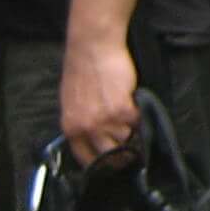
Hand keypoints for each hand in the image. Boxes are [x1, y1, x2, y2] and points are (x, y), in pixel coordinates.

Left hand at [59, 33, 138, 166]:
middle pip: (109, 155)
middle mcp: (86, 128)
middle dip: (121, 150)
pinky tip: (131, 100)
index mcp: (71, 128)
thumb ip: (81, 124)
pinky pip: (137, 121)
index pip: (86, 160)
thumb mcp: (72, 103)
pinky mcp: (122, 109)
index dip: (102, 164)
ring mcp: (104, 120)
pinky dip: (138, 113)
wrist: (92, 47)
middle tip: (128, 141)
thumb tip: (95, 138)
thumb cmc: (83, 69)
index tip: (112, 161)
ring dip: (129, 128)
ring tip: (126, 111)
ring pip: (126, 138)